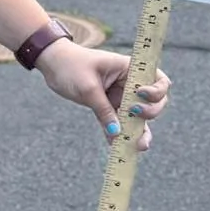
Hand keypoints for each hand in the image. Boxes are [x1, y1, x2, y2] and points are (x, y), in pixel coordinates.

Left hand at [35, 42, 170, 149]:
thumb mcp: (88, 88)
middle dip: (150, 113)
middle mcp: (128, 84)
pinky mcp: (107, 106)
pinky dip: (117, 134)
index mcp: (129, 69)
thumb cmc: (70, 66)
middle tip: (135, 115)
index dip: (156, 91)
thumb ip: (103, 110)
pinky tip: (117, 147)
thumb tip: (117, 133)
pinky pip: (117, 123)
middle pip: (153, 102)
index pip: (157, 80)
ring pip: (136, 117)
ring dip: (139, 131)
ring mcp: (119, 96)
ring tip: (139, 146)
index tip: (140, 95)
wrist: (51, 64)